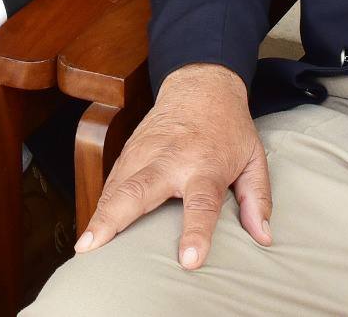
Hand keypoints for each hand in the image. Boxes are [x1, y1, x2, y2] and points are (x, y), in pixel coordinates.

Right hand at [75, 63, 271, 269]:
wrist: (201, 85)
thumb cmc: (230, 128)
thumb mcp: (254, 159)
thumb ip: (257, 199)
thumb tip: (262, 236)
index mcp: (206, 166)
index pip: (202, 204)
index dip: (196, 233)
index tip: (188, 261)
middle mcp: (171, 159)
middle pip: (139, 190)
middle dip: (114, 219)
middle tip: (94, 247)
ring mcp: (145, 153)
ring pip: (116, 185)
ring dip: (99, 215)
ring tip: (84, 246)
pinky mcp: (130, 150)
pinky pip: (111, 180)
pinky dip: (101, 204)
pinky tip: (92, 227)